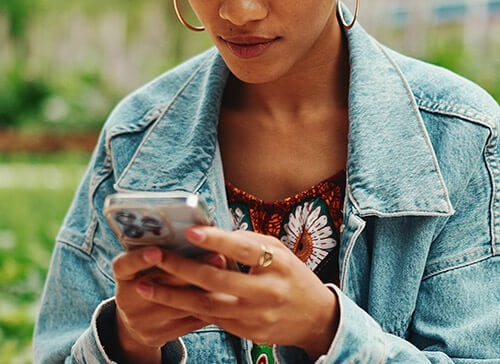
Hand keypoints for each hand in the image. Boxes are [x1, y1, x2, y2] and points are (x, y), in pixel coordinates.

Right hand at [112, 246, 225, 362]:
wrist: (138, 320)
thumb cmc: (148, 277)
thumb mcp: (145, 263)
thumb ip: (163, 248)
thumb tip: (195, 229)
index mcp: (122, 275)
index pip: (125, 265)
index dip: (140, 259)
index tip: (157, 250)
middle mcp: (128, 299)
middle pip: (160, 284)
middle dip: (190, 269)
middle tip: (217, 255)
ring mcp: (143, 321)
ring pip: (179, 304)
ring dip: (206, 288)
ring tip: (228, 274)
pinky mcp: (159, 335)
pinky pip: (188, 321)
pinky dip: (208, 306)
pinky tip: (225, 294)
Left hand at [139, 228, 338, 359]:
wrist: (313, 317)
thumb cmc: (292, 275)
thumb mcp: (279, 251)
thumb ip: (248, 242)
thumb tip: (212, 233)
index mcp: (277, 264)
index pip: (244, 249)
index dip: (217, 240)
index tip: (190, 231)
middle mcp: (266, 292)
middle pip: (217, 280)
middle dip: (181, 268)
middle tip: (154, 256)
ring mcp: (255, 316)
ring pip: (207, 306)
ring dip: (172, 296)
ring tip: (144, 285)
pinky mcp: (246, 333)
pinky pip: (212, 319)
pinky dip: (187, 308)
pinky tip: (166, 299)